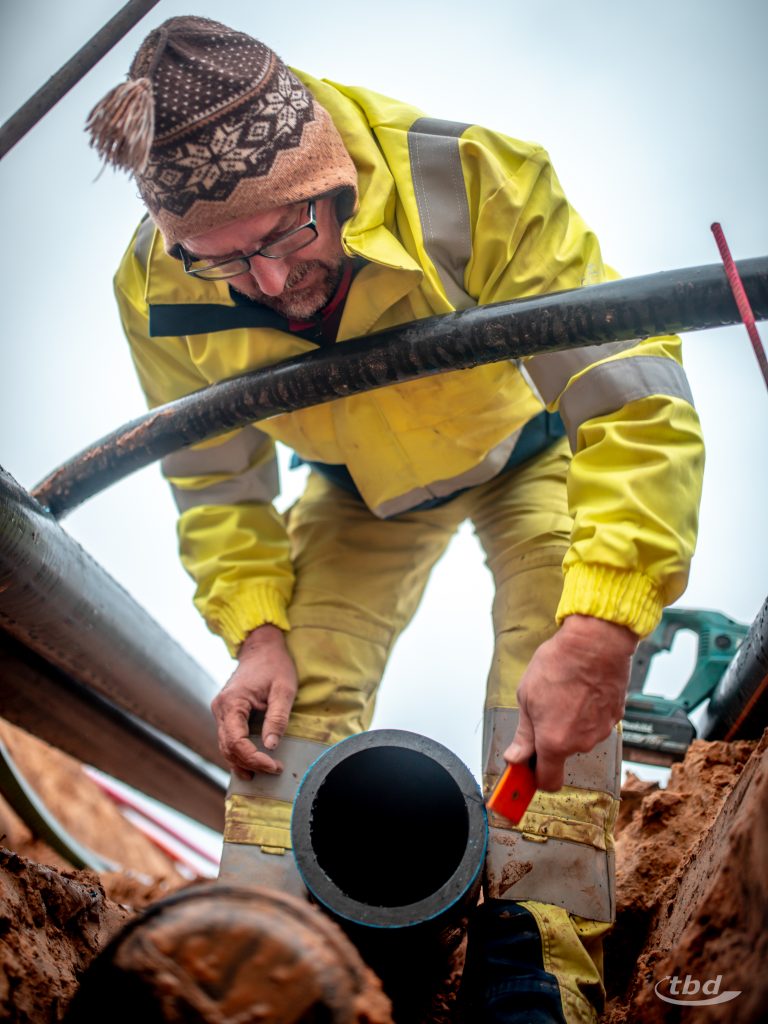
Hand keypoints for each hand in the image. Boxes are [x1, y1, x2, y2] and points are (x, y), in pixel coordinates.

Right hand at [211, 624, 297, 779]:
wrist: (261, 647)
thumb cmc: (275, 665)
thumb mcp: (284, 689)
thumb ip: (277, 717)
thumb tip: (271, 746)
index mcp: (232, 702)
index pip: (236, 741)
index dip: (254, 758)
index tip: (274, 766)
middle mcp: (220, 709)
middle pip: (228, 748)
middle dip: (250, 763)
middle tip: (274, 770)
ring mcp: (221, 711)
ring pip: (225, 746)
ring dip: (242, 762)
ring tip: (263, 773)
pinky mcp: (226, 713)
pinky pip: (229, 738)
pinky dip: (239, 752)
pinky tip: (252, 764)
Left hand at [503, 614, 637, 791]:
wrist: (595, 643)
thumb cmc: (559, 664)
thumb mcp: (527, 697)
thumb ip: (524, 734)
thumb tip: (516, 757)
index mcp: (554, 742)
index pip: (548, 781)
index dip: (536, 778)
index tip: (527, 770)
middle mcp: (580, 743)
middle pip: (562, 754)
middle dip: (551, 739)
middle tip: (542, 711)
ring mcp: (600, 731)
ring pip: (579, 737)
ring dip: (570, 723)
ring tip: (563, 693)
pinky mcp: (615, 717)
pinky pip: (595, 722)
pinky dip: (586, 712)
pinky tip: (580, 690)